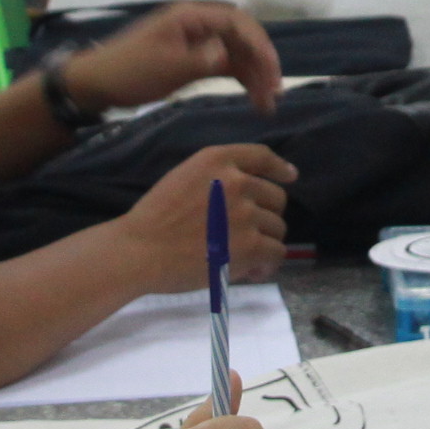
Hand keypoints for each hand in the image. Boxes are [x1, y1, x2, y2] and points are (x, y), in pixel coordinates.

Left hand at [67, 1, 282, 114]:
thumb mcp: (167, 67)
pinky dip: (240, 78)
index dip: (260, 45)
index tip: (272, 71)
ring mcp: (197, 40)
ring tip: (267, 104)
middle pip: (243, 36)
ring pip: (237, 52)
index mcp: (191, 16)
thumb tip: (230, 55)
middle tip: (275, 92)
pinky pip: (226, 63)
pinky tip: (253, 97)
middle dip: (262, 62)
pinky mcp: (194, 57)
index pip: (238, 22)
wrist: (97, 83)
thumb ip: (203, 59)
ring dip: (254, 74)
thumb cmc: (130, 71)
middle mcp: (198, 23)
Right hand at [113, 143, 292, 287]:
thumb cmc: (155, 219)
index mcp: (217, 160)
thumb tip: (255, 196)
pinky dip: (267, 265)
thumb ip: (217, 178)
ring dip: (265, 243)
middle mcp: (237, 181)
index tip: (289, 175)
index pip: (261, 156)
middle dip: (265, 217)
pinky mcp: (251, 245)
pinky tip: (250, 271)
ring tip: (243, 258)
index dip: (279, 167)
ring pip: (277, 227)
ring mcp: (246, 213)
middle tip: (246, 236)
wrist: (140, 251)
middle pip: (276, 197)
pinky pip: (277, 252)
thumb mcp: (184, 178)